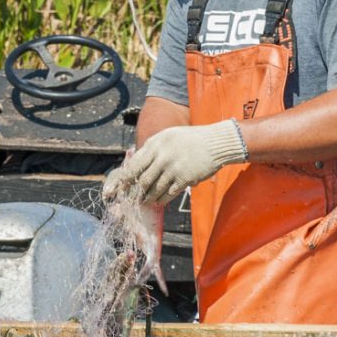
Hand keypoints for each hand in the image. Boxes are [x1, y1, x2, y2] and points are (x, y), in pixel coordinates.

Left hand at [102, 119, 246, 204]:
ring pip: (155, 190)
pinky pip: (169, 194)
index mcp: (156, 144)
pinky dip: (162, 199)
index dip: (125, 179)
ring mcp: (174, 168)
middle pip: (143, 180)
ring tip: (145, 201)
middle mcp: (162, 156)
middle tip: (132, 198)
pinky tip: (159, 201)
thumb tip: (135, 162)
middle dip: (136, 192)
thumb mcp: (167, 136)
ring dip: (148, 198)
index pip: (134, 165)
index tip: (120, 187)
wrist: (216, 143)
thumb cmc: (190, 139)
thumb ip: (151, 148)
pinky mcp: (185, 179)